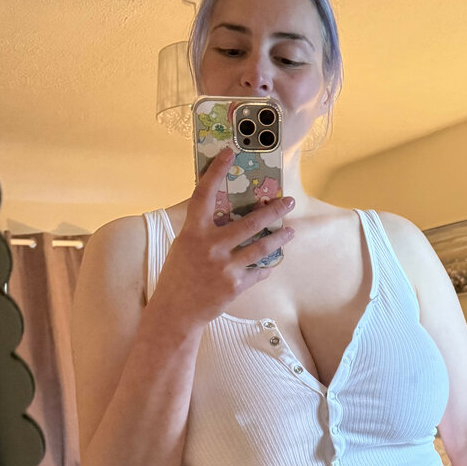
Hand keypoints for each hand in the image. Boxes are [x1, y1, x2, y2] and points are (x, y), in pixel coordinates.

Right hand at [152, 146, 295, 329]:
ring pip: (262, 247)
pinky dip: (265, 267)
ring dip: (279, 238)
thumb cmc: (178, 276)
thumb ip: (203, 231)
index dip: (216, 171)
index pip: (204, 194)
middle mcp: (210, 246)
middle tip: (288, 201)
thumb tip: (226, 215)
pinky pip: (258, 272)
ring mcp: (224, 267)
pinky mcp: (235, 286)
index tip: (229, 153)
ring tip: (290, 231)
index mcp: (193, 231)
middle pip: (250, 221)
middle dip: (274, 210)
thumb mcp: (184, 247)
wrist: (175, 312)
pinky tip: (271, 263)